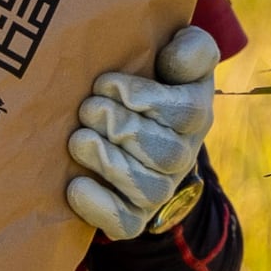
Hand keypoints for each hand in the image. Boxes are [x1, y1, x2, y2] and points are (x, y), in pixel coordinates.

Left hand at [65, 25, 218, 238]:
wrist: (132, 130)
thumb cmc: (148, 82)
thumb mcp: (175, 56)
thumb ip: (190, 48)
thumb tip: (177, 56)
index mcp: (194, 112)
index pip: (186, 112)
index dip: (145, 99)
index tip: (106, 83)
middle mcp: (183, 154)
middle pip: (166, 153)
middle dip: (121, 127)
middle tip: (87, 108)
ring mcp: (160, 188)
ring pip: (148, 188)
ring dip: (108, 161)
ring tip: (78, 140)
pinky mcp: (134, 215)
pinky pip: (126, 222)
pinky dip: (100, 207)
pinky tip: (75, 186)